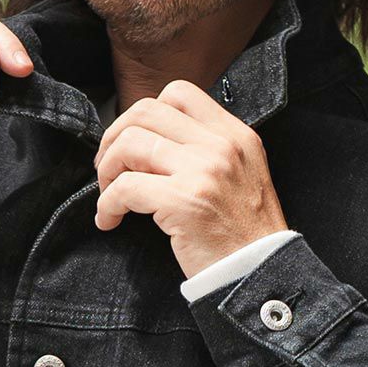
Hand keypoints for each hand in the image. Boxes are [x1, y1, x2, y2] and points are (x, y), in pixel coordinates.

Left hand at [91, 80, 289, 278]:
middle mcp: (220, 145)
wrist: (261, 272)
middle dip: (114, 138)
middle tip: (108, 168)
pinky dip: (107, 204)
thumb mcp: (241, 175)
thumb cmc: (245, 234)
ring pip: (129, 144)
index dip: (143, 115)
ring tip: (109, 195)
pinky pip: (125, 188)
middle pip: (145, 112)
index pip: (178, 94)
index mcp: (235, 134)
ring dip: (107, 170)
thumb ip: (208, 152)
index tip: (132, 142)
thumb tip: (153, 143)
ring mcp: (202, 171)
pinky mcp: (183, 201)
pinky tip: (109, 219)